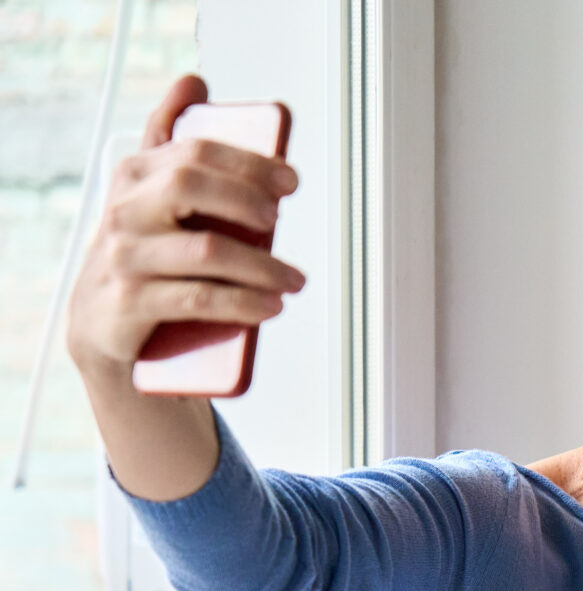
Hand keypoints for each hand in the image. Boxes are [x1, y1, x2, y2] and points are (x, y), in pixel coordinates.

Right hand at [66, 74, 305, 380]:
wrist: (98, 328)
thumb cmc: (139, 256)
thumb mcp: (148, 196)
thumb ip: (169, 141)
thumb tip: (193, 81)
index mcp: (135, 176)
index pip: (194, 152)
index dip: (248, 162)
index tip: (289, 180)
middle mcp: (124, 212)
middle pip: (190, 185)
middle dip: (247, 198)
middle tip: (279, 221)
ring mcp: (124, 258)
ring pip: (205, 250)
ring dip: (262, 266)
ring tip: (293, 280)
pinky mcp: (129, 304)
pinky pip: (197, 299)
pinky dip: (243, 302)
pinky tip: (271, 306)